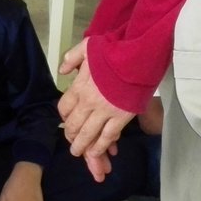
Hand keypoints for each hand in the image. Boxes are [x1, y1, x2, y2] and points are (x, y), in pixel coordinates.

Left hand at [58, 39, 133, 181]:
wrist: (138, 56)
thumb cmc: (114, 50)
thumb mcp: (87, 47)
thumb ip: (72, 58)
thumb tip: (63, 71)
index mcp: (79, 87)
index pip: (64, 108)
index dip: (64, 117)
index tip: (67, 121)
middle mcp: (88, 103)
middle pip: (74, 126)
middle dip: (71, 137)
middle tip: (72, 143)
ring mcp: (105, 112)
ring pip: (89, 135)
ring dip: (83, 147)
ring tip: (80, 153)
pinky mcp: (121, 118)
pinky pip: (108, 136)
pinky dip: (101, 147)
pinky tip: (98, 153)